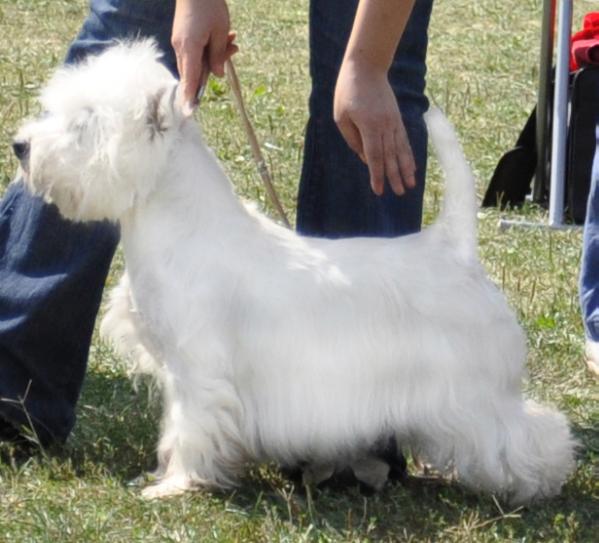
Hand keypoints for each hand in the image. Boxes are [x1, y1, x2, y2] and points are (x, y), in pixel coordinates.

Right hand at [172, 0, 237, 106]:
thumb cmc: (208, 6)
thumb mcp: (220, 31)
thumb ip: (218, 55)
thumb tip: (217, 75)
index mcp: (190, 49)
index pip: (190, 80)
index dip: (190, 97)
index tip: (189, 112)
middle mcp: (181, 48)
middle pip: (196, 72)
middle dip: (215, 68)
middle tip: (232, 49)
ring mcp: (181, 43)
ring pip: (198, 61)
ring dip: (216, 56)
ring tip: (232, 40)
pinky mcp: (184, 37)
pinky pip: (197, 52)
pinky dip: (210, 49)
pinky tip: (226, 36)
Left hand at [334, 60, 415, 195]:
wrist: (366, 67)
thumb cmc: (348, 92)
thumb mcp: (341, 117)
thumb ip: (353, 139)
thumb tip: (365, 158)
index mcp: (369, 126)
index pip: (374, 156)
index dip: (377, 175)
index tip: (379, 190)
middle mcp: (384, 126)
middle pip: (390, 156)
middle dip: (394, 176)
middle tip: (399, 193)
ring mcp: (393, 122)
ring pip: (400, 150)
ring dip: (405, 169)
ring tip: (410, 185)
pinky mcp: (397, 118)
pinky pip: (404, 140)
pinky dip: (408, 154)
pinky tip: (412, 166)